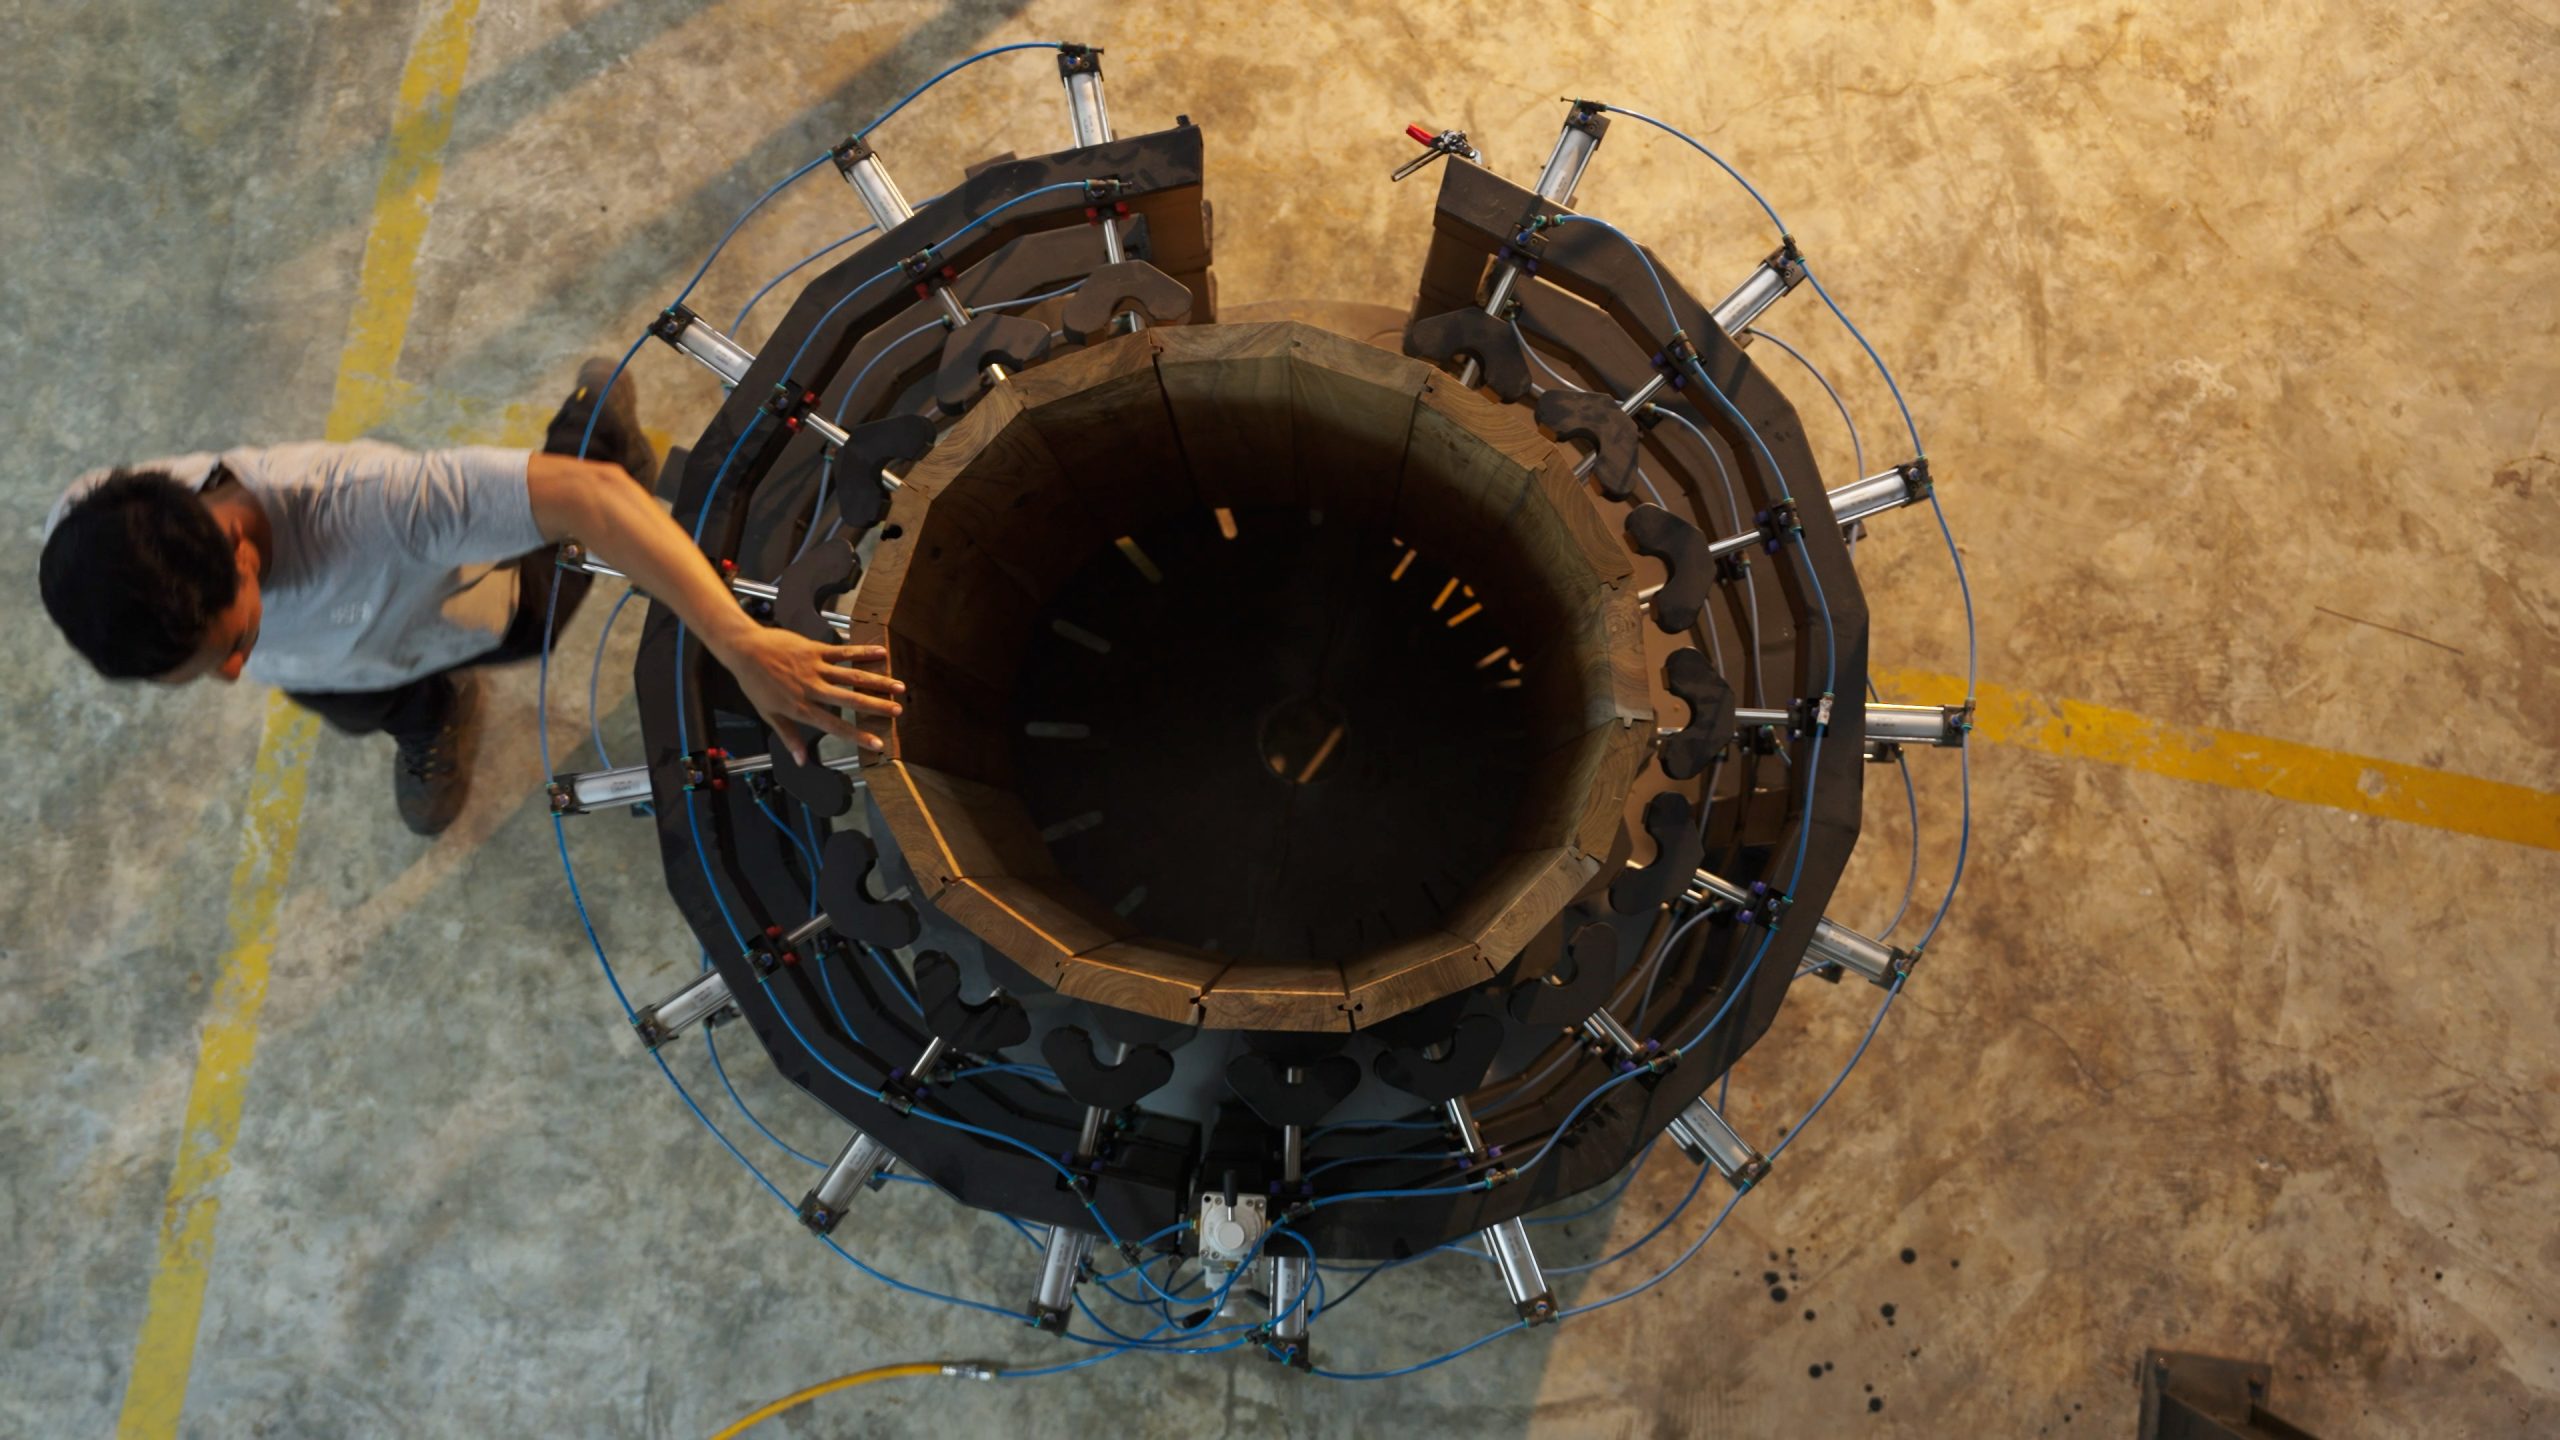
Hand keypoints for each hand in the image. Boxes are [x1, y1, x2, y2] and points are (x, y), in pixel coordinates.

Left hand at [712, 627, 903, 762]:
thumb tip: (801, 761)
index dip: (858, 736)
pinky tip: (881, 654)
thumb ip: (789, 737)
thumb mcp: (769, 715)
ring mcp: (814, 668)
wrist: (744, 650)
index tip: (877, 744)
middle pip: (849, 699)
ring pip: (851, 676)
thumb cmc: (754, 682)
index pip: (834, 726)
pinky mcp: (815, 650)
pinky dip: (863, 652)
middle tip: (897, 711)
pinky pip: (843, 652)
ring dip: (877, 681)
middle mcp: (811, 689)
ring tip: (898, 686)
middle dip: (876, 706)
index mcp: (801, 708)